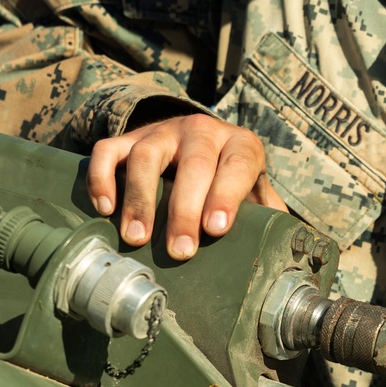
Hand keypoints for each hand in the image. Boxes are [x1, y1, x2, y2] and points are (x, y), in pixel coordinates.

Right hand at [87, 114, 287, 259]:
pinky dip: (102, 177)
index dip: (226, 195)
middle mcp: (203, 130)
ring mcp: (163, 131)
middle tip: (179, 251)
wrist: (205, 146)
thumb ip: (270, 219)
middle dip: (184, 209)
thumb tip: (283, 256)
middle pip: (193, 164)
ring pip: (147, 155)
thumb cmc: (234, 185)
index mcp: (241, 145)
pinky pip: (109, 149)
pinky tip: (104, 208)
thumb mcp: (258, 195)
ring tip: (136, 238)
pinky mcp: (130, 137)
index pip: (237, 165)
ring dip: (140, 198)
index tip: (215, 230)